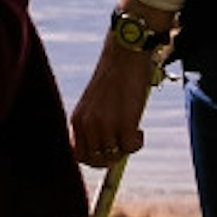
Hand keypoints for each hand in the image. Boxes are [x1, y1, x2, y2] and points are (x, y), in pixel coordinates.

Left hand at [71, 41, 152, 166]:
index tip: (107, 155)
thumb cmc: (114, 77)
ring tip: (133, 131)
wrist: (125, 56)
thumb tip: (110, 152)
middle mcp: (87, 124)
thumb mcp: (96, 104)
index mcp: (77, 119)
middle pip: (96, 160)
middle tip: (124, 145)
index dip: (93, 159)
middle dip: (111, 158)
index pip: (79, 155)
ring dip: (126, 148)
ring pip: (114, 155)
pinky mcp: (124, 123)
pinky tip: (139, 130)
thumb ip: (96, 125)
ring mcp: (104, 125)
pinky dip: (137, 143)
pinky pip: (130, 148)